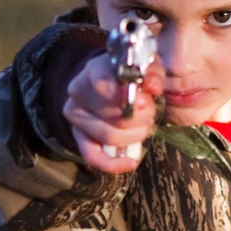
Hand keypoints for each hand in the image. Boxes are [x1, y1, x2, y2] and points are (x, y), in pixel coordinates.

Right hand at [63, 54, 164, 173]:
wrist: (111, 81)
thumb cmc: (131, 74)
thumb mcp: (147, 66)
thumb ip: (153, 74)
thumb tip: (153, 88)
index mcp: (94, 70)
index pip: (103, 84)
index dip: (125, 97)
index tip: (144, 100)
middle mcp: (79, 93)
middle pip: (114, 115)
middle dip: (142, 117)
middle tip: (150, 109)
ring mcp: (76, 116)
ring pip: (110, 136)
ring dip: (135, 135)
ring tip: (144, 124)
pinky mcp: (79, 136)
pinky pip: (92, 156)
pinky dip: (113, 164)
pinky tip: (131, 163)